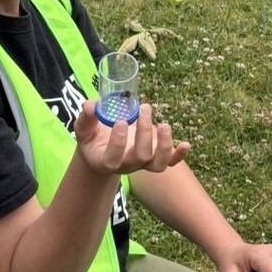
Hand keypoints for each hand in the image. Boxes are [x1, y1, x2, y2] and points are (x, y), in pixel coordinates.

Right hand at [74, 101, 189, 174]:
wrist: (104, 149)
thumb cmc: (93, 137)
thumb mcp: (85, 128)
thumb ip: (86, 118)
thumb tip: (91, 105)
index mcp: (106, 161)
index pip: (113, 159)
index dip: (118, 143)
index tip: (121, 121)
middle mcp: (127, 166)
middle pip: (140, 157)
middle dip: (144, 132)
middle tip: (144, 108)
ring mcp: (143, 164)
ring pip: (158, 164)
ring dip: (164, 144)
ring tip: (163, 124)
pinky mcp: (155, 158)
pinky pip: (170, 162)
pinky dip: (179, 155)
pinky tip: (186, 144)